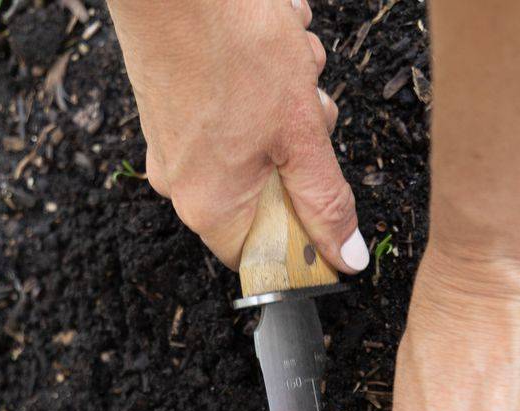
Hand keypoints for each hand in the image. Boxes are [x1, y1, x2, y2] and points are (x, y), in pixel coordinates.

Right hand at [106, 0, 368, 272]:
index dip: (303, 237)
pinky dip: (261, 84)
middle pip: (265, 196)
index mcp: (209, 206)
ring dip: (289, 107)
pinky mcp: (171, 105)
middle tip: (310, 110)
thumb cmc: (233, 46)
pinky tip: (271, 43)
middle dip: (302, 153)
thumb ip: (326, 201)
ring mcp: (171, 143)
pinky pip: (231, 114)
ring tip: (291, 60)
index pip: (264, 255)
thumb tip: (348, 258)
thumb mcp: (301, 134)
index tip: (327, 202)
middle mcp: (182, 183)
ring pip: (256, 147)